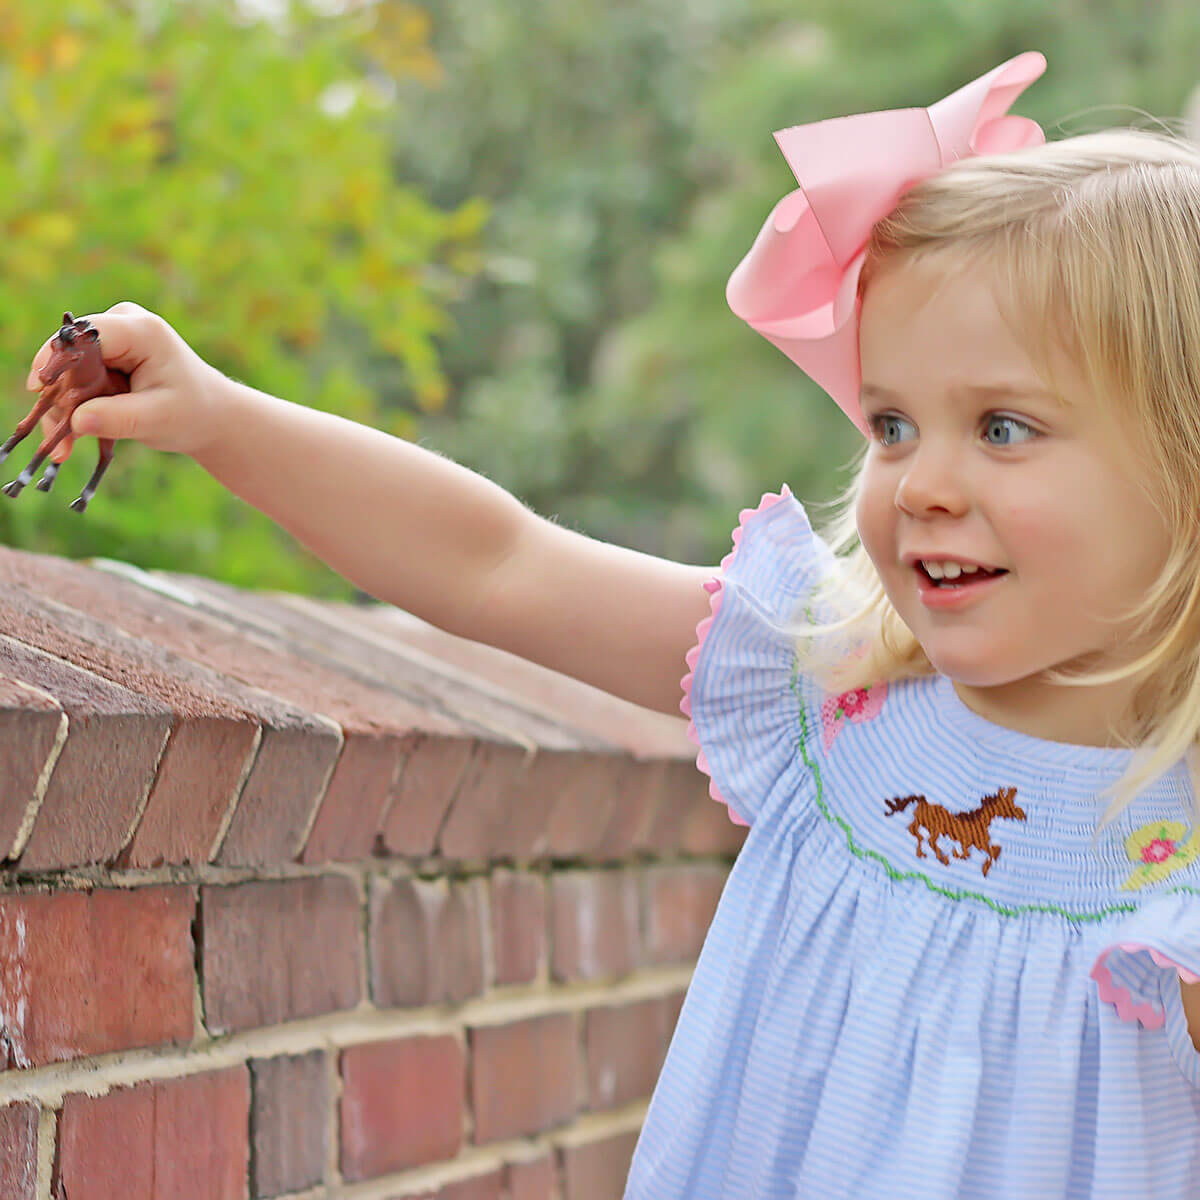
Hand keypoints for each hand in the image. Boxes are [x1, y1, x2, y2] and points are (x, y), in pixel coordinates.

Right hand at [27, 301, 233, 461]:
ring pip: (69, 369)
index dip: (57, 359)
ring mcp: (114, 337)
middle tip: (57, 441)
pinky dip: (73, 406)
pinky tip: (70, 438)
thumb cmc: (193, 414)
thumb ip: (118, 418)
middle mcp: (124, 324)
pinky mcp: (107, 354)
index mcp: (143, 331)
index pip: (86, 336)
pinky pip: (77, 377)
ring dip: (63, 407)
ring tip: (63, 447)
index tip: (39, 390)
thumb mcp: (158, 419)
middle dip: (60, 396)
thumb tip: (75, 421)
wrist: (212, 416)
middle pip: (72, 354)